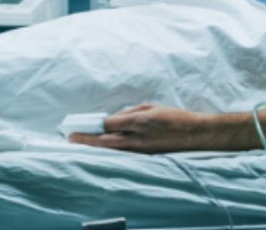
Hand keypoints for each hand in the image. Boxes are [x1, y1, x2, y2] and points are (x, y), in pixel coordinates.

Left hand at [68, 104, 210, 153]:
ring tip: (80, 146)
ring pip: (112, 151)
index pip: (109, 125)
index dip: (94, 126)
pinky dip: (109, 153)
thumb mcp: (151, 108)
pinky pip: (123, 156)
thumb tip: (113, 120)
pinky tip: (101, 152)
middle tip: (71, 138)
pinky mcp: (145, 157)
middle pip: (106, 141)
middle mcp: (138, 138)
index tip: (82, 125)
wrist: (195, 134)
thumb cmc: (174, 117)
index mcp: (139, 121)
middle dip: (87, 140)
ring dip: (94, 148)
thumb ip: (130, 113)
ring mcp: (141, 150)